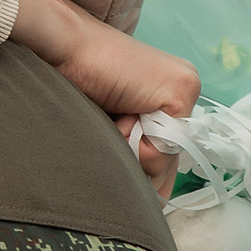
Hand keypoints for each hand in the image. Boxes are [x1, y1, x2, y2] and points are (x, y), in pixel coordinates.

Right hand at [6, 0, 195, 198]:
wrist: (63, 47)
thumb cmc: (74, 85)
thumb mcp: (110, 129)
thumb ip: (136, 158)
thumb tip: (158, 203)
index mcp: (167, 99)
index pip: (166, 159)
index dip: (139, 170)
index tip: (114, 139)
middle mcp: (183, 92)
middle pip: (169, 166)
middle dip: (136, 163)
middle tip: (112, 123)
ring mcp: (186, 89)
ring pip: (166, 161)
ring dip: (131, 152)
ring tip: (112, 115)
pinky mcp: (182, 90)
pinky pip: (162, 148)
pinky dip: (135, 142)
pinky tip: (120, 111)